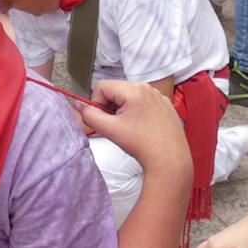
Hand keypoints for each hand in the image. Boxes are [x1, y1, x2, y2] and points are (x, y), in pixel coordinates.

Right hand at [76, 79, 190, 175]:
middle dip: (111, 107)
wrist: (170, 160)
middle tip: (117, 127)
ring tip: (131, 129)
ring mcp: (158, 95)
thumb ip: (90, 116)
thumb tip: (77, 105)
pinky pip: (144, 102)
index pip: (102, 87)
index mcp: (133, 89)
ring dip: (124, 110)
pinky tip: (143, 129)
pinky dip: (138, 112)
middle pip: (116, 90)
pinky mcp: (166, 105)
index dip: (97, 104)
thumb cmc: (141, 145)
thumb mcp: (110, 130)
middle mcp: (147, 87)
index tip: (105, 121)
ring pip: (130, 96)